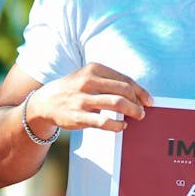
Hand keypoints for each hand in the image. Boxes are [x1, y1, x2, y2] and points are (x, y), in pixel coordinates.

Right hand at [27, 63, 152, 134]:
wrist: (46, 101)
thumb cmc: (74, 88)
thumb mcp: (88, 76)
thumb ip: (109, 81)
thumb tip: (137, 92)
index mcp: (94, 69)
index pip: (124, 79)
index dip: (140, 91)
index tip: (148, 100)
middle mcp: (88, 82)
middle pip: (124, 91)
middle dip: (138, 102)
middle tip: (143, 110)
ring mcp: (83, 99)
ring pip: (117, 104)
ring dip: (133, 111)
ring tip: (137, 116)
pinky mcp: (79, 116)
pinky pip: (105, 122)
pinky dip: (118, 125)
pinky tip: (122, 126)